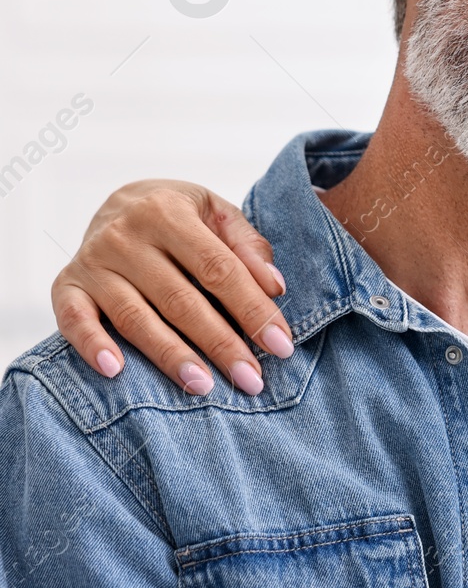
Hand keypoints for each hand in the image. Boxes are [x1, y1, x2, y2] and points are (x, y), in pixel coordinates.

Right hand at [50, 180, 293, 395]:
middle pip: (180, 300)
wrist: (119, 201)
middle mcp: (125, 236)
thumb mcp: (217, 213)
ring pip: (136, 317)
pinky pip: (73, 319)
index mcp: (168, 212)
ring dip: (170, 356)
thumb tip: (274, 287)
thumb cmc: (180, 214)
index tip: (280, 346)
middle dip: (220, 344)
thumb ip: (247, 246)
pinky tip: (115, 371)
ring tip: (203, 386)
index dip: (252, 309)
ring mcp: (93, 262)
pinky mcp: (66, 285)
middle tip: (251, 380)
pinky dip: (91, 345)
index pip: (218, 269)